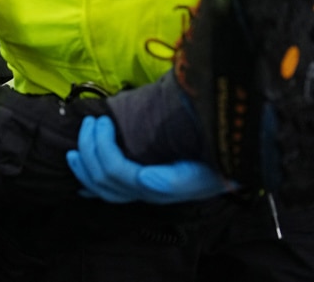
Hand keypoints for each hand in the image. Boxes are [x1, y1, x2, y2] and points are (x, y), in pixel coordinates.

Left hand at [66, 116, 231, 203]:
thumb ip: (177, 176)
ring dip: (85, 162)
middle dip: (91, 148)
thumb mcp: (208, 163)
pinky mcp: (141, 186)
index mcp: (162, 185)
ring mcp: (144, 192)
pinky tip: (78, 170)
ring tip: (80, 137)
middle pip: (105, 179)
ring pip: (102, 187)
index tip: (105, 121)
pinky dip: (88, 180)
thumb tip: (146, 180)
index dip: (104, 149)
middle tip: (91, 121)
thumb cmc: (220, 157)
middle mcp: (150, 193)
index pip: (120, 174)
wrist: (235, 163)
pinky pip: (108, 191)